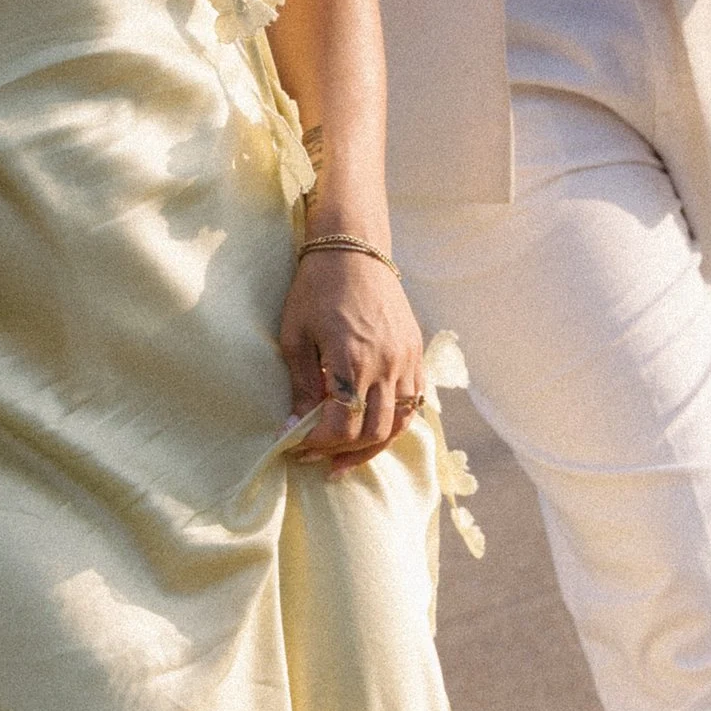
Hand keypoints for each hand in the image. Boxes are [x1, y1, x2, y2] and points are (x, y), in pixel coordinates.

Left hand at [278, 245, 422, 465]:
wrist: (354, 249)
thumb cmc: (316, 288)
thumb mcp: (295, 335)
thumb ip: (302, 384)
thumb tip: (296, 425)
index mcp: (352, 360)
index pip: (341, 425)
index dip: (318, 445)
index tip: (297, 447)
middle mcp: (385, 365)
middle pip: (372, 431)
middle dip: (342, 452)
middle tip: (317, 460)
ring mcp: (406, 360)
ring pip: (399, 422)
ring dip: (373, 446)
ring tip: (348, 459)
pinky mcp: (415, 352)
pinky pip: (415, 401)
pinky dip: (397, 422)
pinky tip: (376, 430)